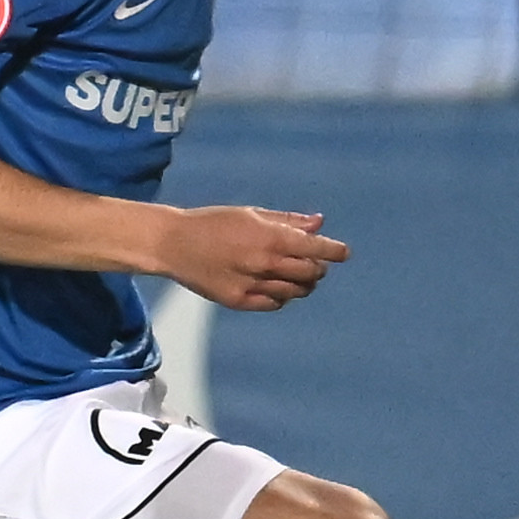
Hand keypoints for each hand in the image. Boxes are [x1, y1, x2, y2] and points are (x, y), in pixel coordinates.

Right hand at [157, 207, 345, 312]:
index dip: (334, 251)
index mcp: (270, 237)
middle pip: (310, 272)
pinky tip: (279, 287)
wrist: (174, 244)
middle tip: (317, 263)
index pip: (316, 248)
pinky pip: (274, 304)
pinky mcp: (238, 301)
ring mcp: (252, 285)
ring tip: (300, 276)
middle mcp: (265, 263)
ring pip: (295, 291)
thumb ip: (287, 221)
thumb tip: (318, 223)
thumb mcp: (252, 214)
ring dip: (304, 284)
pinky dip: (283, 296)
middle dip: (319, 268)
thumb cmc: (214, 223)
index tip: (343, 252)